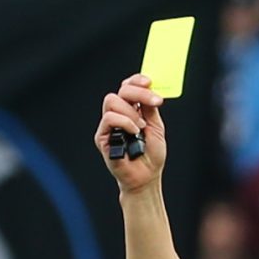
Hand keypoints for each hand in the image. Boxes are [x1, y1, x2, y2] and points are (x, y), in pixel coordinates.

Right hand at [97, 74, 165, 190]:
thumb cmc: (151, 156)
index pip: (128, 87)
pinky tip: (134, 131)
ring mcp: (109, 125)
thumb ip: (150, 109)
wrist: (146, 177)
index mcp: (131, 110)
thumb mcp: (156, 127)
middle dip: (139, 92)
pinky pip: (109, 118)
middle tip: (155, 102)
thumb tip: (149, 90)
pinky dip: (125, 122)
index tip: (149, 81)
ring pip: (112, 101)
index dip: (136, 80)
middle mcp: (118, 114)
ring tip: (142, 127)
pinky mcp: (102, 136)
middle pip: (121, 90)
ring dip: (131, 111)